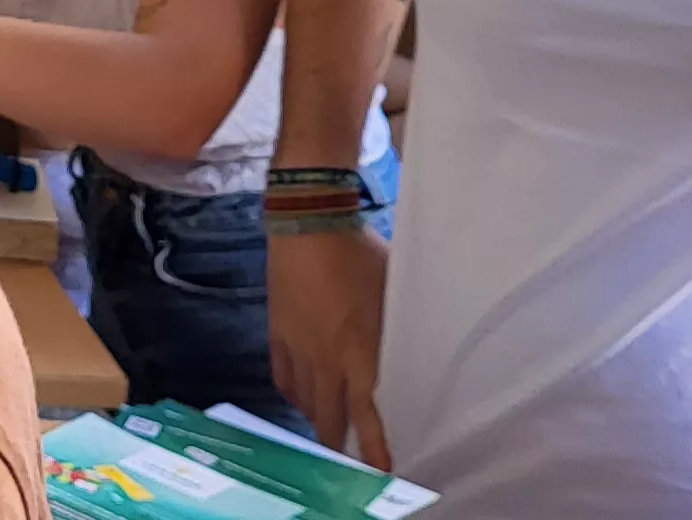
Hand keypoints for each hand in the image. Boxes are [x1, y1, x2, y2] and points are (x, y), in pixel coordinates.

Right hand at [269, 225, 394, 469]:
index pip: (365, 412)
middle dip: (337, 442)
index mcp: (357, 351)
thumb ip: (398, 326)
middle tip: (347, 459)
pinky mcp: (277, 333)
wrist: (307, 225)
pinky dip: (293, 394)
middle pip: (327, 415)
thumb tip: (414, 344)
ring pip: (304, 400)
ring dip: (316, 419)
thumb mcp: (393, 291)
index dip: (373, 444)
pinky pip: (282, 377)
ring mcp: (296, 347)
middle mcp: (324, 359)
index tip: (379, 467)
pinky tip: (300, 396)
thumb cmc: (359, 254)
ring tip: (327, 429)